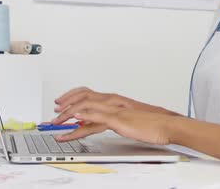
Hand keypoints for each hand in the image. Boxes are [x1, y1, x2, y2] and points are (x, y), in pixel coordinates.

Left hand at [53, 87, 180, 125]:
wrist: (165, 124)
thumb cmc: (150, 123)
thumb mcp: (125, 120)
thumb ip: (110, 119)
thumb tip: (96, 123)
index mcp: (113, 101)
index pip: (87, 95)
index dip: (71, 99)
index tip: (60, 106)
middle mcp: (112, 102)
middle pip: (82, 97)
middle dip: (65, 104)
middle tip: (54, 113)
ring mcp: (114, 109)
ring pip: (86, 106)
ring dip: (69, 114)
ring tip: (57, 122)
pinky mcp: (118, 119)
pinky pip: (98, 116)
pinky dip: (85, 116)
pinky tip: (76, 119)